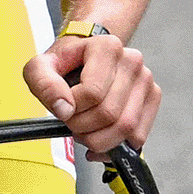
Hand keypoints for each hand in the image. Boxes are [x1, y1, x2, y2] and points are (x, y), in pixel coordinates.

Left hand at [25, 25, 158, 154]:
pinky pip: (138, 136)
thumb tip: (64, 109)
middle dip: (83, 127)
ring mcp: (145, 80)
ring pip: (126, 128)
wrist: (84, 57)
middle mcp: (131, 61)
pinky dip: (116, 146)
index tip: (64, 106)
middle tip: (71, 121)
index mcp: (107, 47)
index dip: (72, 109)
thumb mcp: (40, 68)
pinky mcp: (152, 98)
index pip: (92, 93)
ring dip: (99, 139)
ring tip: (85, 130)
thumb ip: (44, 84)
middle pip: (109, 114)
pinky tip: (101, 138)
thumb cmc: (65, 64)